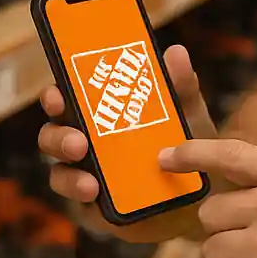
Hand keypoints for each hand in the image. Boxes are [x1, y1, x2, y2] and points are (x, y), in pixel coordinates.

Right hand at [37, 44, 216, 243]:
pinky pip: (76, 201)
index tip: (57, 94)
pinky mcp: (93, 205)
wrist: (202, 192)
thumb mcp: (188, 111)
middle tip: (79, 142)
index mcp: (103, 111)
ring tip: (90, 182)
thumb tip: (175, 52)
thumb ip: (181, 84)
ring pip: (58, 169)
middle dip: (59, 136)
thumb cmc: (187, 142)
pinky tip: (95, 194)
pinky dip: (82, 195)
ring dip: (67, 173)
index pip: (69, 97)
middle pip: (54, 133)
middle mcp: (88, 139)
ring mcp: (87, 172)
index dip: (55, 95)